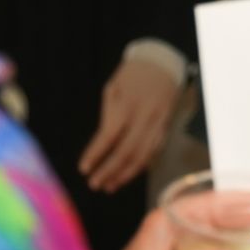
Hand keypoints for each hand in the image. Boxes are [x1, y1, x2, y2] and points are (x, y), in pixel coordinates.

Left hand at [80, 51, 182, 192]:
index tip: (83, 169)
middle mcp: (144, 118)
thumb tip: (102, 144)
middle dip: (109, 171)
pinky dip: (141, 166)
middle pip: (126, 152)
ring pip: (143, 156)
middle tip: (95, 185)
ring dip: (125, 174)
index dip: (95, 155)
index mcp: (127, 106)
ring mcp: (158, 124)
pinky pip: (154, 152)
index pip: (108, 137)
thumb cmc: (132, 74)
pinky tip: (128, 174)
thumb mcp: (113, 87)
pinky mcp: (166, 128)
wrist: (163, 63)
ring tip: (110, 186)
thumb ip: (108, 115)